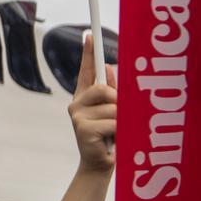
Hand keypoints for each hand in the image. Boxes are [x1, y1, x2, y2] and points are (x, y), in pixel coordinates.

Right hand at [69, 32, 117, 173]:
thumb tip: (108, 67)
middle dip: (119, 102)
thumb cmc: (111, 139)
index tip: (89, 35)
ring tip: (118, 133)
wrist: (101, 165)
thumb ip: (113, 92)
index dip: (88, 53)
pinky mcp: (82, 128)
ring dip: (123, 121)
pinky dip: (120, 131)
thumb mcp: (115, 113)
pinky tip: (113, 140)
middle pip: (103, 88)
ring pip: (112, 106)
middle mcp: (77, 103)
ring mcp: (77, 115)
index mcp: (85, 98)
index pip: (86, 71)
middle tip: (123, 117)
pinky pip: (113, 121)